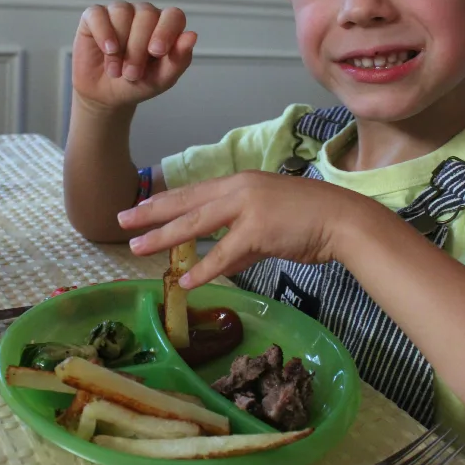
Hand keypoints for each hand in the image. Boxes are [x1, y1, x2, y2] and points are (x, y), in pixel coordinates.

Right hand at [72, 1, 195, 108]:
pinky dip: (103, 33)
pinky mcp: (94, 17)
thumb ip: (179, 59)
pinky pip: (98, 14)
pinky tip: (107, 50)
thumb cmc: (138, 84)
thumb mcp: (162, 78)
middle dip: (138, 48)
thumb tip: (192, 36)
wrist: (107, 95)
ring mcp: (119, 12)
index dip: (166, 30)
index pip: (173, 15)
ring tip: (116, 71)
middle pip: (146, 15)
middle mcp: (144, 14)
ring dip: (120, 46)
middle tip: (132, 74)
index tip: (156, 52)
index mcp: (165, 26)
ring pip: (122, 12)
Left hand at [117, 171, 356, 286]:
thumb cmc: (309, 219)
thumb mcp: (269, 220)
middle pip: (186, 203)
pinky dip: (204, 269)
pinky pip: (224, 254)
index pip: (194, 192)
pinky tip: (186, 281)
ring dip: (164, 238)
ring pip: (196, 225)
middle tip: (122, 220)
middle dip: (151, 213)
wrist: (342, 219)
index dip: (165, 201)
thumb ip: (242, 239)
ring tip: (138, 248)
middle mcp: (239, 189)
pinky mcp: (258, 231)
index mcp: (241, 183)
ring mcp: (248, 208)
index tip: (139, 205)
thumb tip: (223, 261)